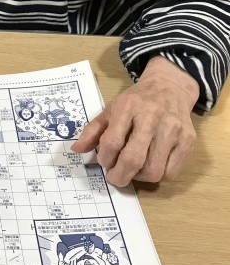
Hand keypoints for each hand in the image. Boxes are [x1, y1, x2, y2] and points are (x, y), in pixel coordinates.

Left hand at [72, 56, 198, 186]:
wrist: (169, 87)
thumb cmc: (136, 101)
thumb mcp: (111, 109)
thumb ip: (93, 130)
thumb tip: (76, 149)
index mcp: (128, 107)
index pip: (112, 142)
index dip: (105, 158)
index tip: (104, 161)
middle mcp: (152, 117)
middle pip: (133, 159)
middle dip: (119, 176)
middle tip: (115, 177)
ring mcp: (173, 129)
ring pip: (154, 170)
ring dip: (139, 178)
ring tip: (133, 170)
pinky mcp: (188, 140)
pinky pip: (171, 172)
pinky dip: (157, 176)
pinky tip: (150, 167)